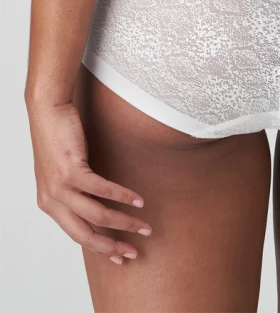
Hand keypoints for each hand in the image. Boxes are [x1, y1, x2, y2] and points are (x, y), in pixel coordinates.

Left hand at [26, 101, 151, 264]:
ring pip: (97, 215)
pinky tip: (139, 200)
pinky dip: (123, 197)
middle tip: (134, 251)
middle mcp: (51, 201)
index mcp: (49, 205)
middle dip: (113, 246)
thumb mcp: (63, 171)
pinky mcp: (71, 171)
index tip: (119, 256)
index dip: (100, 249)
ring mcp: (60, 188)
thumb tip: (99, 202)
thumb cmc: (58, 137)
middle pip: (86, 234)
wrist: (48, 112)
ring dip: (125, 223)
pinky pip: (103, 190)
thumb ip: (75, 191)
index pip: (77, 236)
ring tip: (144, 226)